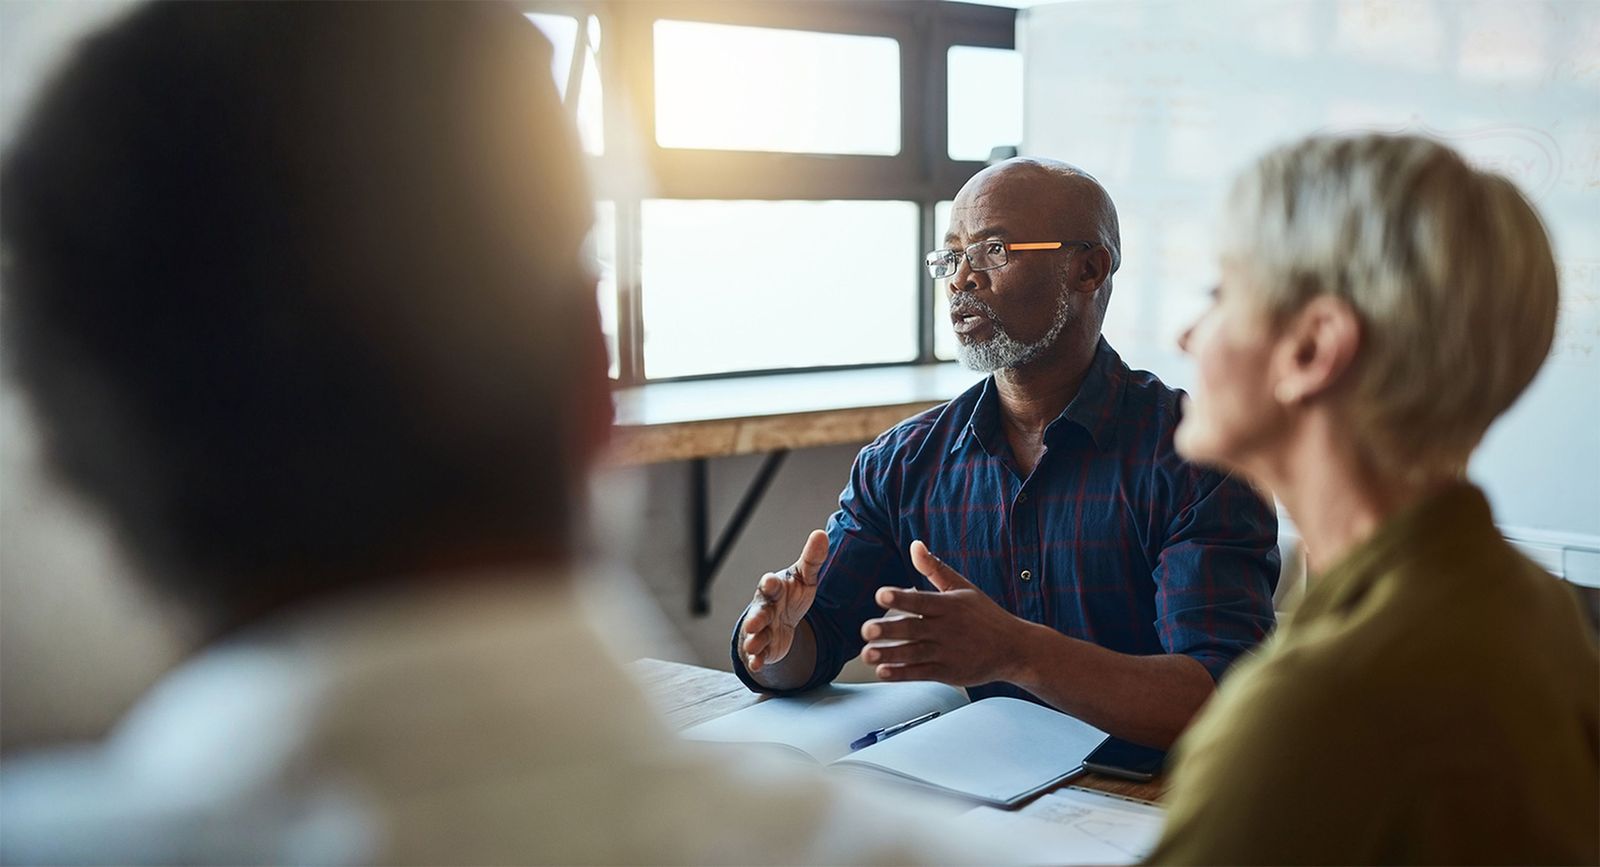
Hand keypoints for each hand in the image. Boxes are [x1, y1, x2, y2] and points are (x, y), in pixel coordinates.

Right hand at [739, 529, 827, 672]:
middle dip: (756, 617)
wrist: (782, 620)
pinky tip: (758, 664)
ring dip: (755, 639)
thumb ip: (812, 559)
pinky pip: (758, 654)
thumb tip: (821, 533)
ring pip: (756, 634)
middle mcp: (764, 608)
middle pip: (759, 612)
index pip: (771, 585)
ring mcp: (762, 629)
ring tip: (754, 644)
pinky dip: (757, 659)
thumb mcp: (804, 578)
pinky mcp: (764, 648)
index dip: (770, 583)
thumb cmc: (791, 595)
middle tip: (755, 622)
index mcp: (774, 589)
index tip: (771, 581)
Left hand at [858, 540, 1027, 686]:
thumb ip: (935, 568)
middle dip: (888, 630)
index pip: (921, 601)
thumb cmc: (985, 615)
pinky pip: (921, 674)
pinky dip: (902, 674)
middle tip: (866, 629)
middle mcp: (946, 629)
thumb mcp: (962, 588)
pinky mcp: (948, 673)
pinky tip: (883, 672)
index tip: (881, 595)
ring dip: (889, 655)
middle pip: (913, 629)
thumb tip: (914, 545)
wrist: (1015, 649)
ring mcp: (947, 652)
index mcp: (948, 606)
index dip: (900, 597)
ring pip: (913, 654)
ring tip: (867, 654)